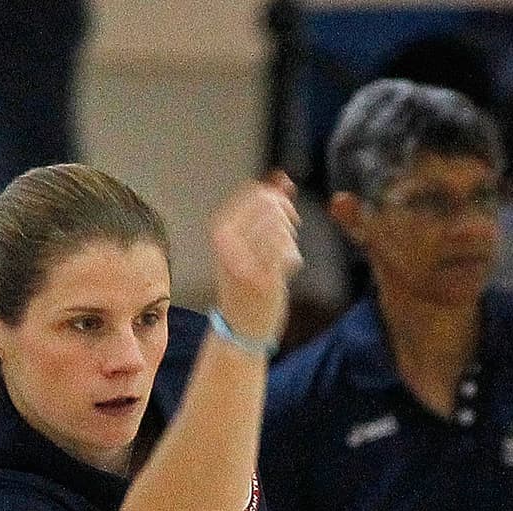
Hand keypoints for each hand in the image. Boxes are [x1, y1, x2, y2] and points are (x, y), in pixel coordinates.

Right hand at [210, 173, 301, 350]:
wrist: (240, 330)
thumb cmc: (244, 285)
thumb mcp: (244, 242)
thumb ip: (264, 209)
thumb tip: (282, 178)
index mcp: (220, 232)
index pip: (256, 194)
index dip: (277, 198)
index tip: (285, 215)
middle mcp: (228, 244)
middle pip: (271, 207)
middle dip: (287, 218)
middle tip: (289, 235)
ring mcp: (245, 262)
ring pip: (281, 228)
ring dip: (290, 241)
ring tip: (284, 256)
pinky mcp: (263, 280)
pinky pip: (287, 251)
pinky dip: (293, 258)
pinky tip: (287, 269)